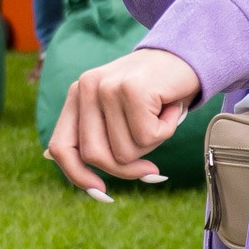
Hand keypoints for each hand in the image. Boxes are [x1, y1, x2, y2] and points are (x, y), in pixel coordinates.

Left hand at [47, 44, 199, 196]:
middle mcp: (85, 88)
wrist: (188, 56)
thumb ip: (100, 139)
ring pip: (125, 150)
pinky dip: (167, 130)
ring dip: (152, 144)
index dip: (78, 176)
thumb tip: (78, 176)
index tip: (103, 193)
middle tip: (151, 167)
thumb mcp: (120, 116)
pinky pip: (147, 136)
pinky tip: (169, 108)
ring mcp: (107, 87)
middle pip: (96, 156)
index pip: (61, 147)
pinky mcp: (131, 89)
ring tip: (160, 117)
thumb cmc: (155, 93)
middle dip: (127, 169)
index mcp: (77, 95)